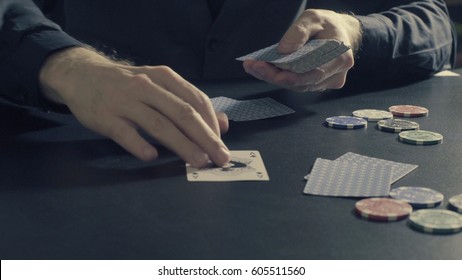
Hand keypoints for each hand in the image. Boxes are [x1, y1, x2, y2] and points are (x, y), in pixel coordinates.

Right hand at [39, 47, 229, 166]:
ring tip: (198, 161)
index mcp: (164, 77)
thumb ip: (191, 103)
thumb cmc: (129, 84)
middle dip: (205, 137)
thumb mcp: (160, 85)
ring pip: (159, 124)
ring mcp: (125, 101)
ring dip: (182, 144)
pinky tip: (151, 156)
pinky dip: (139, 145)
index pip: (196, 100)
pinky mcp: (105, 116)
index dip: (212, 124)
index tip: (221, 144)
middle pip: (182, 113)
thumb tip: (224, 124)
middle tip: (220, 157)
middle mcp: (147, 86)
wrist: (82, 75)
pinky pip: (125, 133)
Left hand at [243, 9, 361, 91]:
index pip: (313, 74)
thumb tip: (284, 49)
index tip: (269, 70)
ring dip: (273, 78)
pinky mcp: (317, 84)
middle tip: (253, 66)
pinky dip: (279, 77)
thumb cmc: (328, 25)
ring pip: (297, 86)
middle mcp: (335, 75)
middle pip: (302, 83)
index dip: (291, 76)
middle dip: (274, 76)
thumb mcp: (314, 18)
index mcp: (339, 58)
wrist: (340, 32)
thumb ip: (299, 32)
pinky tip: (262, 70)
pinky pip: (296, 84)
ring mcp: (326, 82)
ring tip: (253, 66)